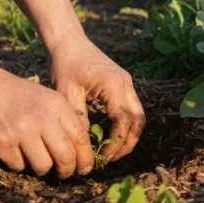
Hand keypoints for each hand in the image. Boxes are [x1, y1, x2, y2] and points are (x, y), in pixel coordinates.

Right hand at [0, 67, 93, 176]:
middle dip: (68, 170)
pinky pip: (18, 166)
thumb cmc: (15, 93)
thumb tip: (81, 149)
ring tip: (39, 163)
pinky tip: (15, 153)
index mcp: (56, 105)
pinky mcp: (1, 143)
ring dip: (43, 169)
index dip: (85, 158)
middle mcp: (41, 118)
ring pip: (43, 166)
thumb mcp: (46, 97)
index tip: (85, 168)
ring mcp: (21, 131)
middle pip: (65, 156)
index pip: (80, 138)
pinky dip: (19, 164)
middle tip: (65, 173)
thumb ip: (63, 118)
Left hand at [48, 36, 145, 161]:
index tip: (101, 156)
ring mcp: (127, 84)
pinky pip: (131, 109)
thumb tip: (85, 144)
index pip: (124, 119)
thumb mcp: (66, 93)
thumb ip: (78, 118)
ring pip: (138, 116)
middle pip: (138, 120)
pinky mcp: (123, 85)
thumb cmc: (65, 65)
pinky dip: (125, 126)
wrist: (69, 42)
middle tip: (111, 159)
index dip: (116, 141)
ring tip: (112, 152)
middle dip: (127, 143)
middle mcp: (126, 84)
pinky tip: (110, 136)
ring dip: (128, 136)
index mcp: (114, 84)